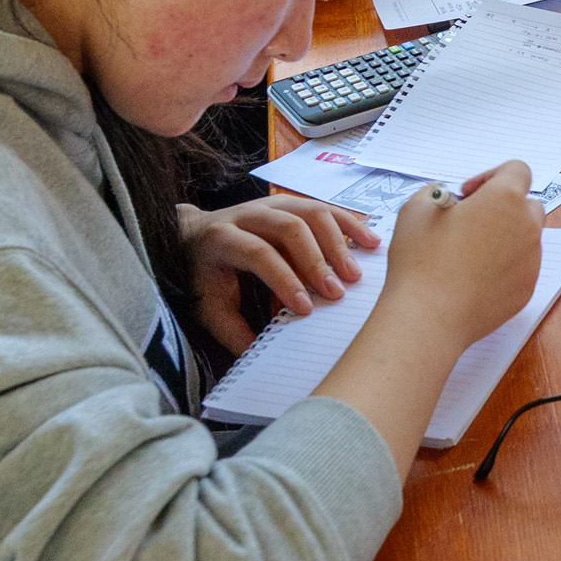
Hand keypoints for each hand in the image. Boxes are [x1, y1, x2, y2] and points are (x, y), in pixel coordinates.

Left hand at [178, 196, 377, 352]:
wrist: (191, 235)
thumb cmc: (203, 274)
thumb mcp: (207, 305)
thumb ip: (232, 330)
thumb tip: (263, 356)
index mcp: (222, 238)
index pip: (259, 253)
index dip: (284, 280)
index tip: (306, 309)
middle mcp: (247, 214)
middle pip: (290, 227)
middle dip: (317, 261)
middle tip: (337, 293)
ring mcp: (271, 204)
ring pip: (312, 212)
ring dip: (338, 242)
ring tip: (355, 273)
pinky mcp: (290, 204)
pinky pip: (324, 208)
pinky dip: (349, 224)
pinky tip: (369, 243)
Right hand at [380, 161, 543, 354]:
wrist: (429, 318)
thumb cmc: (421, 260)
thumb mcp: (416, 209)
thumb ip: (437, 193)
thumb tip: (449, 200)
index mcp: (505, 199)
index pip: (517, 170)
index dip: (490, 176)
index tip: (466, 195)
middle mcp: (527, 227)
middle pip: (527, 204)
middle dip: (502, 207)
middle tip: (468, 222)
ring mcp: (530, 261)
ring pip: (525, 238)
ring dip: (503, 237)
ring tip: (467, 253)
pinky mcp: (526, 290)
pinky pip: (520, 268)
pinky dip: (503, 266)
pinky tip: (472, 277)